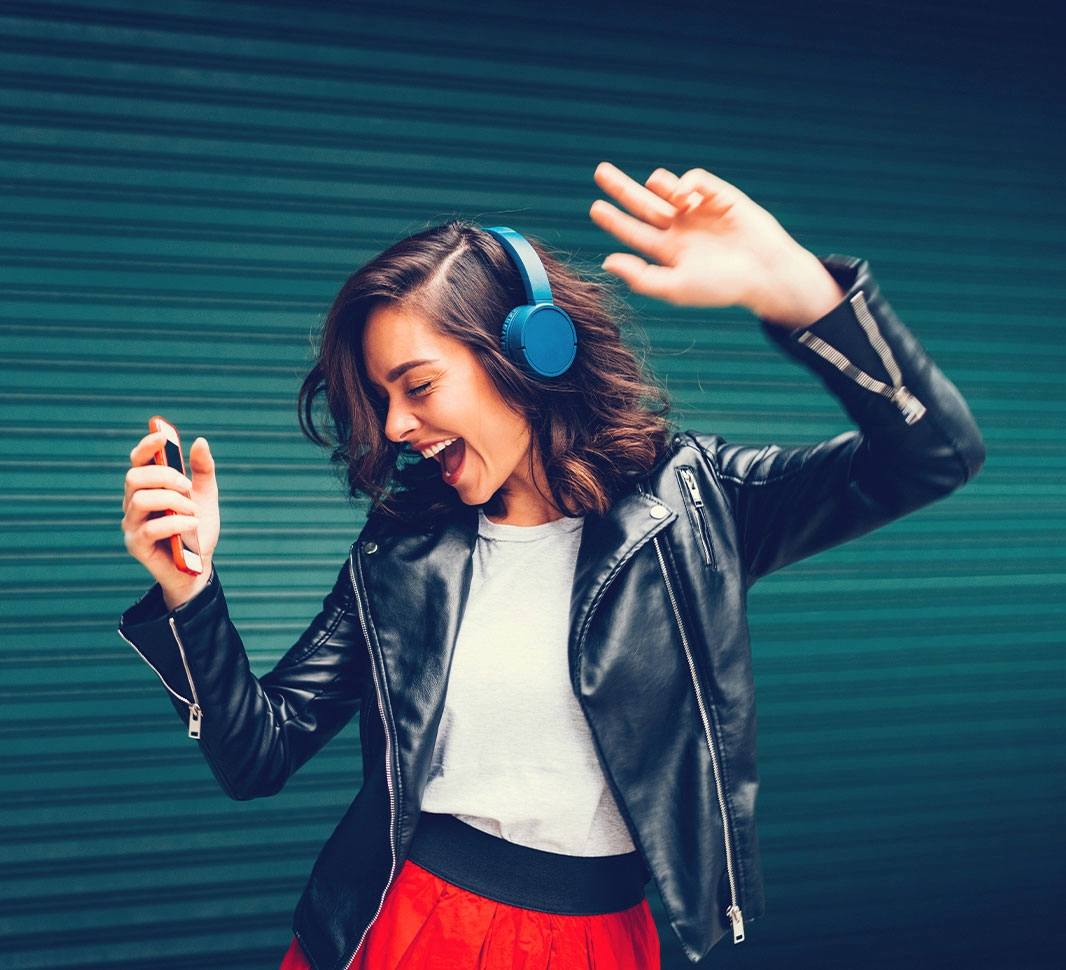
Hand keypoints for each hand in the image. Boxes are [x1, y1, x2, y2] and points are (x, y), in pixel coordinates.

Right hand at [121, 430, 220, 607]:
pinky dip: (176, 523)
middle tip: (189, 487)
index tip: (163, 437)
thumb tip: (200, 441)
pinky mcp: (136, 545)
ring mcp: (131, 524)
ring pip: (140, 499)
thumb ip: (203, 470)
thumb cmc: (197, 529)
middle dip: (165, 476)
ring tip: (194, 512)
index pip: (138, 460)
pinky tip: (193, 524)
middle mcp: (133, 503)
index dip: (147, 446)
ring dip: (174, 501)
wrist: (200, 565)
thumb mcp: (206, 496)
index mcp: (148, 487)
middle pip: (135, 476)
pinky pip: (150, 528)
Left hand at [590, 161, 811, 310]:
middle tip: (600, 171)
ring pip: (665, 187)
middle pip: (642, 203)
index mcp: (668, 251)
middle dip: (621, 187)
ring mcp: (698, 210)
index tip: (595, 207)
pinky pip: (694, 180)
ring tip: (660, 191)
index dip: (614, 220)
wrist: (764, 272)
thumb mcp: (676, 287)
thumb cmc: (721, 286)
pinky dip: (686, 182)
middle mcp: (679, 228)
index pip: (634, 232)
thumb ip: (641, 277)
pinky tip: (685, 197)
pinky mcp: (718, 195)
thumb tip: (607, 262)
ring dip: (658, 184)